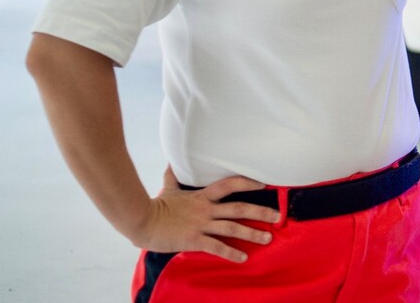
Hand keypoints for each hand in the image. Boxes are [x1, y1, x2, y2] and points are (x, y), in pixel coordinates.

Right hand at [130, 168, 278, 262]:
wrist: (141, 221)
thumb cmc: (155, 205)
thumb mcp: (167, 188)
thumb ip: (172, 176)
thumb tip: (170, 161)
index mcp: (202, 196)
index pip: (230, 184)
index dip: (247, 183)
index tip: (264, 184)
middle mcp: (206, 209)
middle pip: (239, 208)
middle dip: (261, 212)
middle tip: (278, 216)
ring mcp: (201, 225)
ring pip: (232, 228)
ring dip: (252, 233)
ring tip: (268, 238)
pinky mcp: (194, 240)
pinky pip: (216, 247)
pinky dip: (231, 253)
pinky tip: (243, 258)